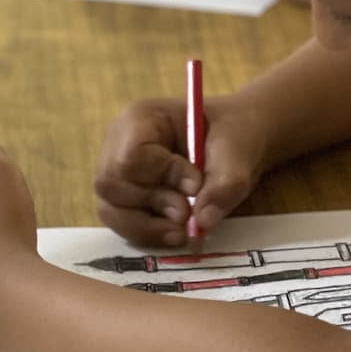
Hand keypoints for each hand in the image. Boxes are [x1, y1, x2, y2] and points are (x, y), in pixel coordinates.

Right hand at [94, 96, 269, 245]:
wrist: (234, 140)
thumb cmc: (232, 134)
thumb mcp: (239, 151)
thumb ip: (226, 183)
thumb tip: (203, 220)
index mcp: (142, 118)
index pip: (131, 156)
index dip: (162, 177)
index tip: (195, 185)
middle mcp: (119, 142)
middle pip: (111, 185)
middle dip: (153, 205)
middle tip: (188, 214)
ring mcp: (117, 170)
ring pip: (111, 209)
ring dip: (148, 227)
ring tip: (183, 230)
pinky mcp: (123, 195)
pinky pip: (121, 221)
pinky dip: (147, 233)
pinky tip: (174, 232)